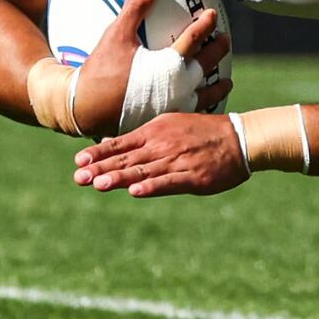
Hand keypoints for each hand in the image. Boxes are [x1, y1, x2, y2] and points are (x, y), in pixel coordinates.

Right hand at [71, 0, 231, 134]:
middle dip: (218, 51)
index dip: (205, 24)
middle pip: (206, 65)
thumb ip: (135, 8)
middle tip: (225, 41)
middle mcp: (178, 87)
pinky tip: (202, 107)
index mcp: (170, 66)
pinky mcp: (165, 121)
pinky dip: (202, 108)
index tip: (213, 14)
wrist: (85, 110)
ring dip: (217, 86)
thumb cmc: (101, 71)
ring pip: (205, 96)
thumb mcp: (116, 35)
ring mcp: (174, 107)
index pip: (194, 38)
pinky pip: (190, 114)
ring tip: (227, 82)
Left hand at [73, 112, 251, 196]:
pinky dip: (152, 186)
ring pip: (143, 171)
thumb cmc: (204, 133)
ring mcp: (178, 160)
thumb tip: (112, 144)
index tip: (79, 161)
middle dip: (101, 168)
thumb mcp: (171, 126)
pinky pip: (169, 182)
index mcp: (157, 131)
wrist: (240, 138)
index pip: (122, 143)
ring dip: (120, 178)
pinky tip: (136, 192)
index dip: (100, 153)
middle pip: (128, 158)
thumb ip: (142, 138)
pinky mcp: (192, 176)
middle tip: (78, 177)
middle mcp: (163, 145)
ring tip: (98, 184)